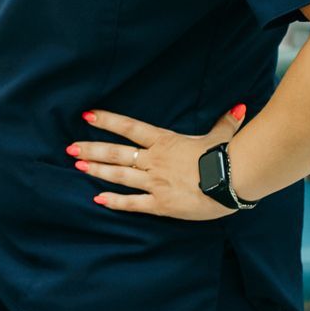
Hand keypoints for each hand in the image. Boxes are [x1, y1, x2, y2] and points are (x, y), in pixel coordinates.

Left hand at [68, 104, 249, 220]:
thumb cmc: (227, 157)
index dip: (107, 120)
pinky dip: (114, 201)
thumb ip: (226, 122)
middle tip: (70, 148)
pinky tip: (98, 199)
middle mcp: (154, 160)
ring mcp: (155, 182)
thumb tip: (239, 106)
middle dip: (91, 149)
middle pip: (116, 152)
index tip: (87, 116)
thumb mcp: (223, 136)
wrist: (233, 180)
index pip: (129, 127)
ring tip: (77, 165)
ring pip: (119, 175)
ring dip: (97, 170)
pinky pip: (133, 203)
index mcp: (165, 142)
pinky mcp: (161, 204)